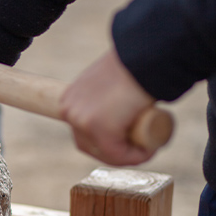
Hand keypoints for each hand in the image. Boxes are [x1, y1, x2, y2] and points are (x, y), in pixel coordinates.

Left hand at [60, 49, 159, 165]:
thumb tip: (114, 108)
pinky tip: (148, 150)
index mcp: (68, 100)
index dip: (104, 141)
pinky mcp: (99, 128)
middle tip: (138, 146)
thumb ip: (103, 95)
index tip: (125, 139)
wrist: (142, 58)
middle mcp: (69, 111)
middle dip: (114, 152)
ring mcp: (82, 121)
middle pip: (90, 144)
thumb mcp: (107, 84)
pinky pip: (117, 154)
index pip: (82, 130)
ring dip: (126, 156)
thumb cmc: (131, 69)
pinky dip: (135, 156)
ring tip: (146, 148)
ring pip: (104, 152)